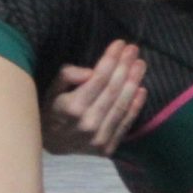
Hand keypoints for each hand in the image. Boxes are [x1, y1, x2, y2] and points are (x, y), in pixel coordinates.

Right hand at [40, 40, 147, 155]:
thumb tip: (89, 71)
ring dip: (134, 82)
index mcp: (71, 108)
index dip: (111, 60)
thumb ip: (66, 77)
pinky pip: (125, 124)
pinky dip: (136, 106)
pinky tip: (142, 89)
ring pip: (121, 105)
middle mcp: (87, 123)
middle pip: (113, 90)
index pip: (98, 79)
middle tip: (134, 49)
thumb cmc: (50, 113)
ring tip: (140, 64)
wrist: (51, 148)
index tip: (119, 44)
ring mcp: (98, 138)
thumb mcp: (50, 91)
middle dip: (125, 66)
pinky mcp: (107, 148)